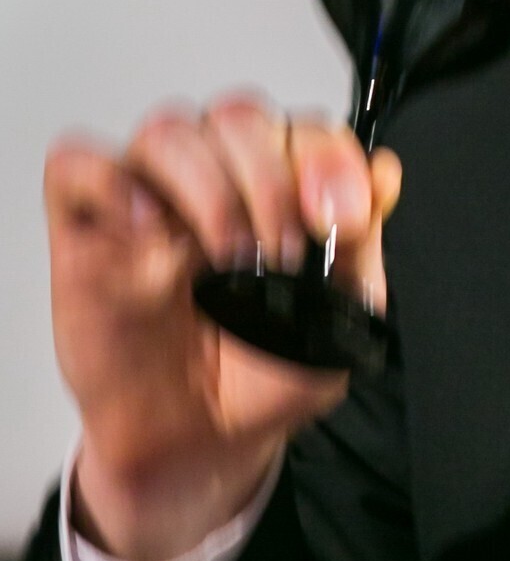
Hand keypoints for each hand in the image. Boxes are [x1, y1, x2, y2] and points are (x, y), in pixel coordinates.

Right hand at [46, 95, 401, 560]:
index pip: (302, 127)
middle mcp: (216, 179)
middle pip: (239, 116)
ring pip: (169, 130)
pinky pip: (77, 164)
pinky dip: (112, 181)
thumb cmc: (265, 373)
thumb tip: (380, 175)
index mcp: (280, 186)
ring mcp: (151, 200)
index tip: (340, 216)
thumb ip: (361, 246)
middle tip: (282, 251)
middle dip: (272, 177)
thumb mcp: (339, 321)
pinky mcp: (87, 232)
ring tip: (227, 258)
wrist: (200, 444)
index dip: (327, 158)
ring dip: (209, 187)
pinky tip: (149, 231)